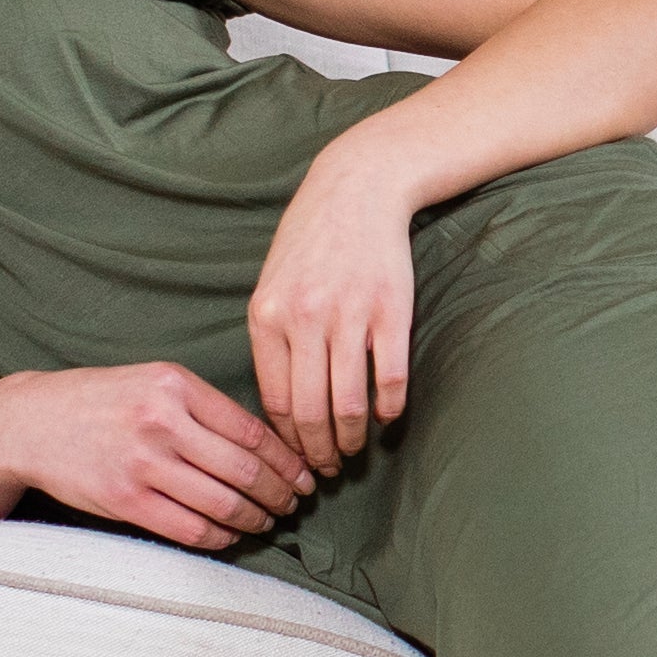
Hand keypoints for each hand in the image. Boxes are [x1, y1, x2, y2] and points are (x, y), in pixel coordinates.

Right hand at [0, 364, 314, 551]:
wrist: (30, 423)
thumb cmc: (101, 401)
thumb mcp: (153, 381)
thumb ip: (204, 407)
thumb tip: (269, 446)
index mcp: (176, 386)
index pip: (252, 431)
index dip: (288, 461)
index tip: (306, 475)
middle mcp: (162, 422)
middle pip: (245, 470)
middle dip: (281, 494)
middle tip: (296, 504)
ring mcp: (142, 463)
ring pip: (223, 502)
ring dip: (256, 518)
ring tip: (269, 521)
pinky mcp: (124, 500)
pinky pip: (190, 528)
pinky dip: (221, 536)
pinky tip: (233, 535)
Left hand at [249, 155, 418, 474]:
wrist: (358, 187)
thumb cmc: (312, 241)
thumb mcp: (273, 284)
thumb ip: (272, 338)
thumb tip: (279, 407)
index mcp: (267, 316)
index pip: (273, 401)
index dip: (286, 441)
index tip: (295, 459)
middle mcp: (304, 319)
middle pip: (309, 411)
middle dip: (317, 451)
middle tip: (327, 469)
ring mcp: (348, 315)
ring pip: (348, 403)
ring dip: (352, 438)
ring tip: (354, 450)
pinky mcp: (389, 310)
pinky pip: (388, 378)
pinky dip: (389, 408)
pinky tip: (387, 417)